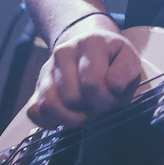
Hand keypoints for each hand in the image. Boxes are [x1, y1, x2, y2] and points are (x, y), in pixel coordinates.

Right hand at [25, 16, 142, 128]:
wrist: (90, 46)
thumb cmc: (113, 59)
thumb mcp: (129, 60)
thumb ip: (126, 72)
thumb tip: (112, 86)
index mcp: (90, 43)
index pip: (92, 84)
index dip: (106, 100)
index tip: (114, 99)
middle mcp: (63, 52)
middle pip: (71, 98)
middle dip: (90, 110)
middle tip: (99, 106)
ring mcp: (47, 68)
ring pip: (49, 105)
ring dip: (71, 118)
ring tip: (84, 114)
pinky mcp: (36, 85)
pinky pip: (34, 111)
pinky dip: (50, 121)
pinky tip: (67, 118)